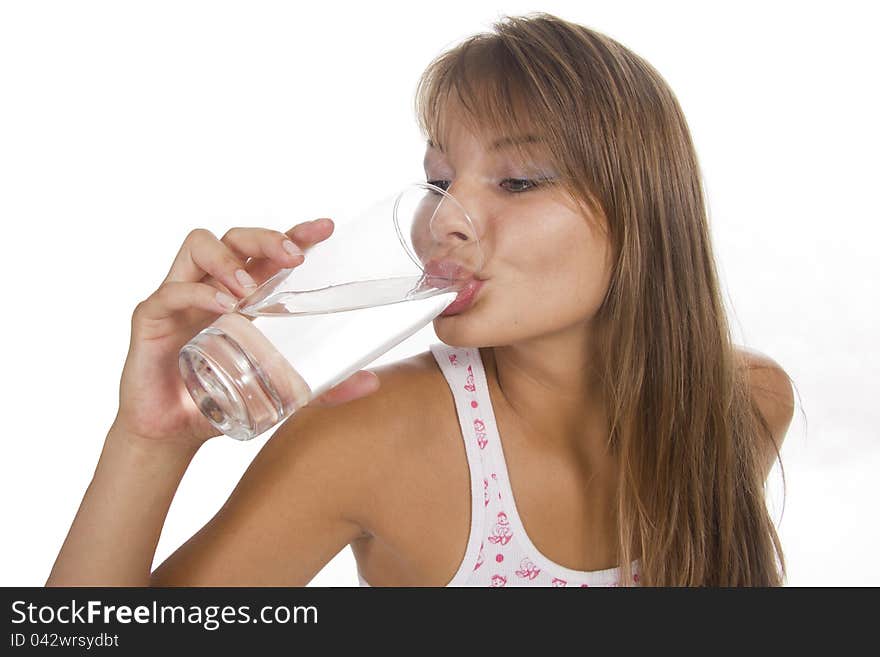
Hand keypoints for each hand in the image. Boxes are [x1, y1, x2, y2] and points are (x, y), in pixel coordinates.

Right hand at [112, 219, 379, 449]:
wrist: (174, 432)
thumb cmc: (224, 398)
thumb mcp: (280, 390)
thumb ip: (322, 387)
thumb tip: (372, 383)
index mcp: (244, 293)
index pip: (269, 250)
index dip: (295, 232)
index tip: (326, 228)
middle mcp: (214, 285)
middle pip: (238, 237)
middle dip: (267, 238)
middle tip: (293, 257)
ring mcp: (181, 295)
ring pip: (200, 245)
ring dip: (228, 260)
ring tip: (247, 289)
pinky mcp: (152, 315)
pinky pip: (173, 290)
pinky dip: (199, 293)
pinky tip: (222, 308)